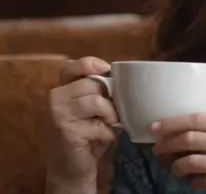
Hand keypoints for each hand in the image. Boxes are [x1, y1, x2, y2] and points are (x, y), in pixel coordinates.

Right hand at [46, 57, 118, 189]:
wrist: (72, 168)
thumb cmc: (87, 133)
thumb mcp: (92, 108)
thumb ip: (98, 91)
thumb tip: (123, 80)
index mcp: (62, 89)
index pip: (71, 66)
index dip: (89, 63)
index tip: (106, 68)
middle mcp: (56, 98)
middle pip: (93, 84)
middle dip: (109, 98)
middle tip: (110, 114)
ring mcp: (58, 114)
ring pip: (97, 101)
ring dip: (111, 115)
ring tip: (109, 124)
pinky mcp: (66, 131)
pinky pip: (99, 124)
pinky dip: (107, 133)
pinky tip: (101, 139)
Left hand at [151, 113, 205, 193]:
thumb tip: (195, 130)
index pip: (199, 118)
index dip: (172, 121)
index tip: (154, 125)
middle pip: (190, 138)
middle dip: (167, 143)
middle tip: (155, 148)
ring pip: (191, 161)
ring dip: (175, 165)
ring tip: (170, 166)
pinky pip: (201, 182)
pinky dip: (190, 180)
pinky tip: (189, 179)